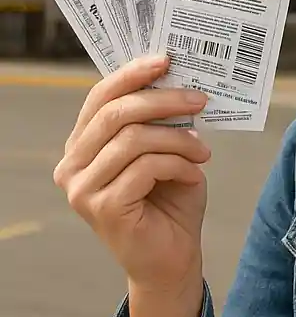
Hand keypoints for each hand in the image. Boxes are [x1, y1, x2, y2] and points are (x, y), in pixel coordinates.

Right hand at [53, 54, 211, 293]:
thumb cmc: (169, 200)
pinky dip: (179, 164)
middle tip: (200, 100)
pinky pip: (147, 167)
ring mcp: (82, 189)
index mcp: (82, 145)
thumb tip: (177, 78)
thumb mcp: (165, 150)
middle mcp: (72, 166)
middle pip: (116, 113)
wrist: (172, 257)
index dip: (132, 74)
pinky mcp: (102, 208)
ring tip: (203, 148)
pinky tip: (194, 174)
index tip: (166, 60)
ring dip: (178, 138)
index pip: (100, 97)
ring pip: (134, 139)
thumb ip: (159, 120)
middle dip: (164, 100)